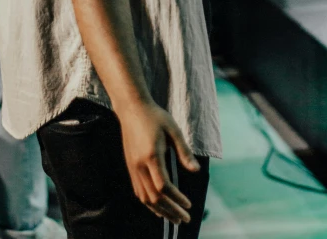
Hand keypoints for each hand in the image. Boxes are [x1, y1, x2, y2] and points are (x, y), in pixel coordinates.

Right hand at [118, 100, 199, 224]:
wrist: (132, 108)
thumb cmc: (155, 116)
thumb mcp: (173, 130)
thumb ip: (184, 151)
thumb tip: (196, 170)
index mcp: (152, 156)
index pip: (164, 186)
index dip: (177, 199)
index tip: (188, 205)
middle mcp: (139, 165)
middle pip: (154, 197)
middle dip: (170, 210)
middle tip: (184, 219)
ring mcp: (133, 167)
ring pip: (144, 197)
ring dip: (160, 210)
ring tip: (173, 218)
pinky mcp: (130, 166)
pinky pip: (139, 191)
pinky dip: (149, 203)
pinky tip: (158, 207)